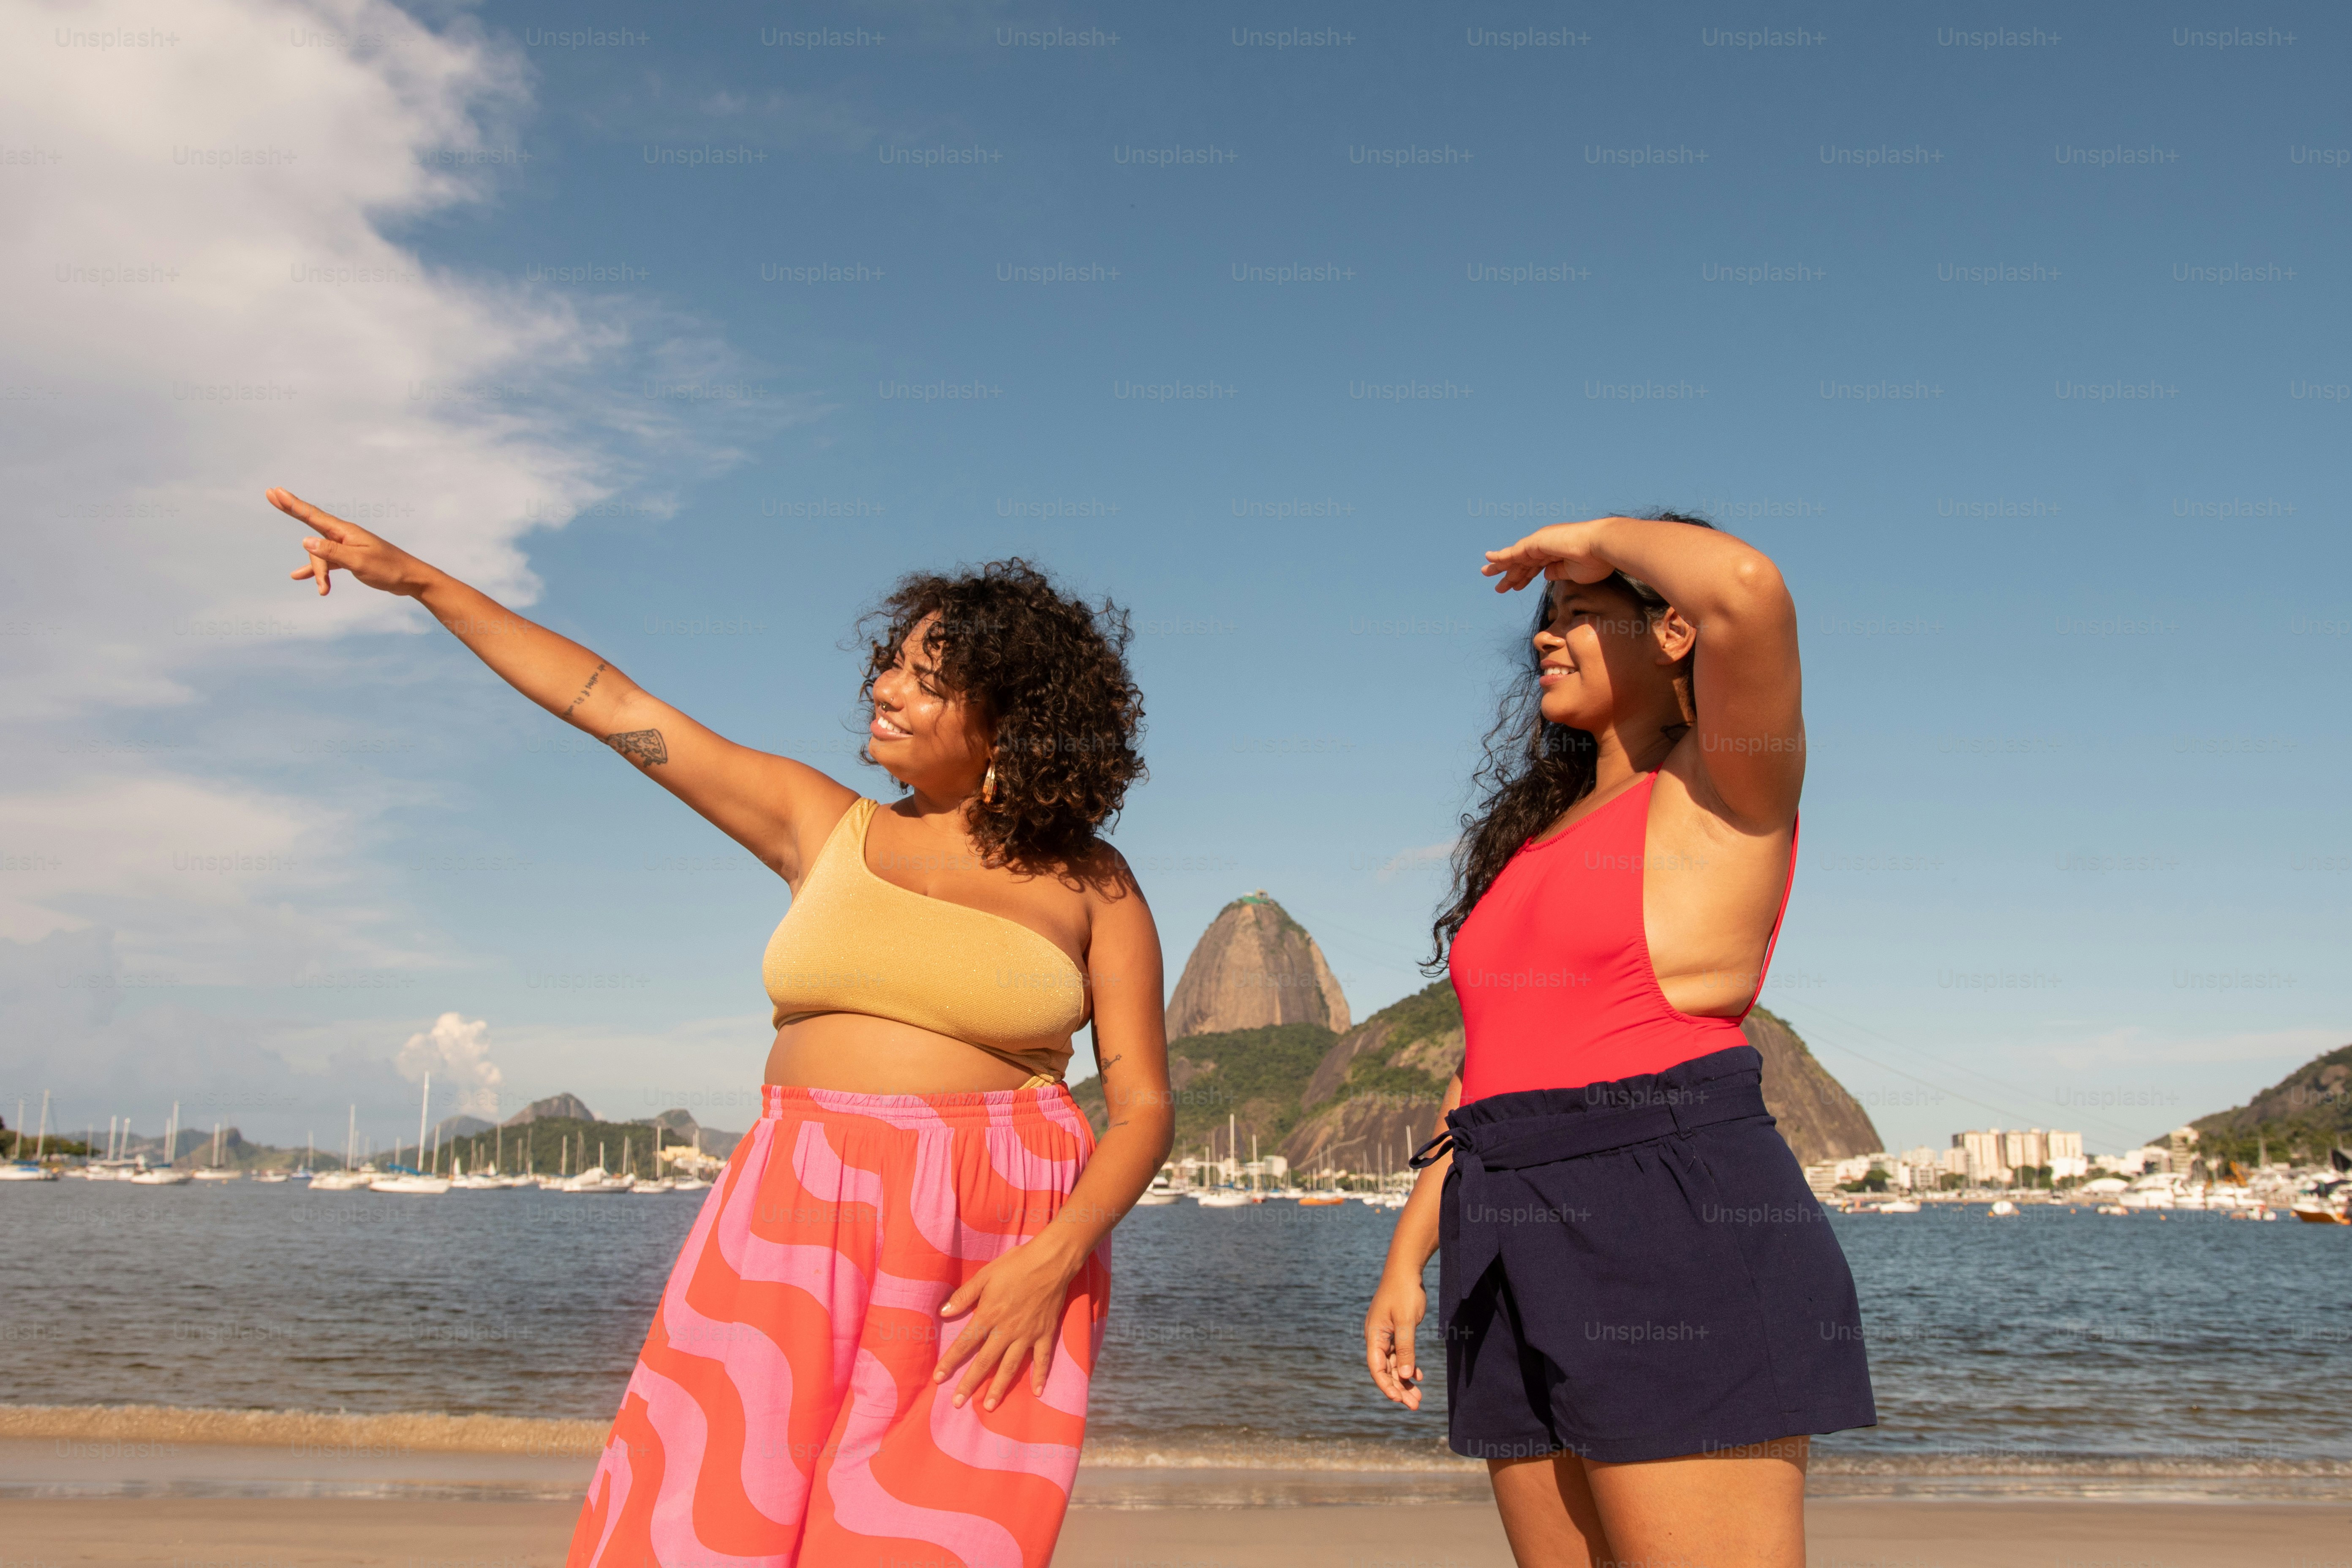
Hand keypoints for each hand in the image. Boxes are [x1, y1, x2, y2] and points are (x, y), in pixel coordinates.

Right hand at [268, 489, 436, 598]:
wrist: (411, 579)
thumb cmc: (388, 569)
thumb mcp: (358, 562)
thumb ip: (331, 553)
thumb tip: (305, 541)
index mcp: (345, 532)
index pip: (312, 515)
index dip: (292, 504)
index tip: (275, 491)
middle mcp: (343, 535)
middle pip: (312, 534)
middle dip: (293, 516)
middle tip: (270, 494)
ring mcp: (346, 546)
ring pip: (320, 555)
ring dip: (319, 573)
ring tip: (324, 591)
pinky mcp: (349, 558)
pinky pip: (327, 563)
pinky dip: (319, 572)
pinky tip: (301, 578)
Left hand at [934, 1236, 1080, 1411]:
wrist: (1051, 1261)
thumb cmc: (1016, 1265)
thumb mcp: (985, 1275)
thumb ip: (964, 1295)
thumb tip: (943, 1312)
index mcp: (990, 1315)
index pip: (965, 1343)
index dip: (950, 1361)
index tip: (938, 1378)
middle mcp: (1007, 1330)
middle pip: (985, 1361)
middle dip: (969, 1383)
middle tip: (957, 1403)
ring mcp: (1027, 1334)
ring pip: (1011, 1366)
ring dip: (999, 1387)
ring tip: (988, 1406)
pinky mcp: (1045, 1333)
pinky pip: (1042, 1359)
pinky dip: (1040, 1375)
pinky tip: (1037, 1392)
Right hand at [1364, 1269, 1427, 1409]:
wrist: (1405, 1269)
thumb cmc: (1404, 1292)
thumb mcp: (1406, 1322)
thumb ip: (1405, 1350)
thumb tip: (1404, 1377)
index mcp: (1374, 1335)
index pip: (1376, 1367)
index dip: (1386, 1385)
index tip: (1398, 1400)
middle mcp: (1376, 1337)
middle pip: (1385, 1370)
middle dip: (1398, 1388)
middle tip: (1414, 1405)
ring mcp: (1385, 1335)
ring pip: (1393, 1364)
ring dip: (1404, 1380)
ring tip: (1418, 1397)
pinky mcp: (1395, 1331)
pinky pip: (1399, 1354)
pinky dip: (1408, 1366)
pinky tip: (1418, 1375)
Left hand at [1480, 520, 1617, 593]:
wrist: (1601, 547)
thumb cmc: (1596, 561)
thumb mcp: (1573, 573)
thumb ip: (1557, 573)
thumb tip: (1544, 575)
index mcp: (1557, 553)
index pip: (1536, 567)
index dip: (1525, 577)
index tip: (1516, 587)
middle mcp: (1547, 545)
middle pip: (1523, 562)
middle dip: (1511, 573)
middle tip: (1499, 586)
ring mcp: (1540, 543)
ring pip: (1516, 558)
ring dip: (1501, 567)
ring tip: (1486, 574)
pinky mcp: (1535, 543)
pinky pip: (1513, 552)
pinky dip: (1500, 556)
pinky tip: (1489, 559)